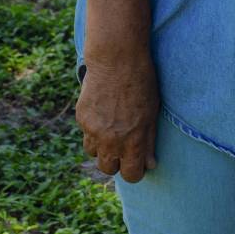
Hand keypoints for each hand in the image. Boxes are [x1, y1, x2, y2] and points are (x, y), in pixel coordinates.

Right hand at [76, 49, 160, 182]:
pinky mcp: (81, 118)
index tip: (136, 163)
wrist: (116, 58)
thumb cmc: (141, 82)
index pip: (131, 175)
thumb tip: (150, 165)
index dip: (134, 171)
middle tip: (123, 145)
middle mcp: (111, 140)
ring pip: (94, 153)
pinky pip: (86, 133)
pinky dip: (93, 129)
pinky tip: (102, 112)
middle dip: (116, 161)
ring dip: (101, 147)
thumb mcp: (152, 112)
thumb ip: (149, 141)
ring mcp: (93, 130)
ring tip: (111, 127)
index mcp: (133, 140)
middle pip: (108, 169)